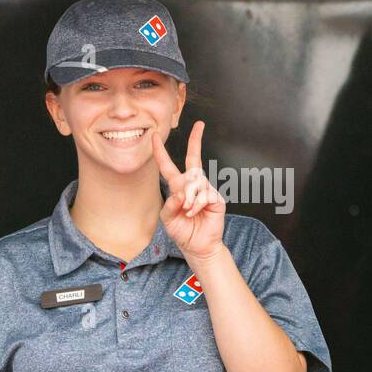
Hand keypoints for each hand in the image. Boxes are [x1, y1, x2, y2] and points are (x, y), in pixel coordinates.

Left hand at [152, 120, 224, 262]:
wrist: (197, 246)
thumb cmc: (182, 232)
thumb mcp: (167, 218)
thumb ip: (170, 204)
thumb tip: (182, 194)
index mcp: (178, 187)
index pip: (168, 166)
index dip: (161, 151)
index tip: (155, 136)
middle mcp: (193, 185)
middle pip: (194, 158)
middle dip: (196, 140)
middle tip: (200, 124)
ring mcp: (206, 190)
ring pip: (195, 182)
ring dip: (188, 197)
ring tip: (188, 211)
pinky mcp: (216, 198)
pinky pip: (204, 195)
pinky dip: (197, 205)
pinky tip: (195, 213)